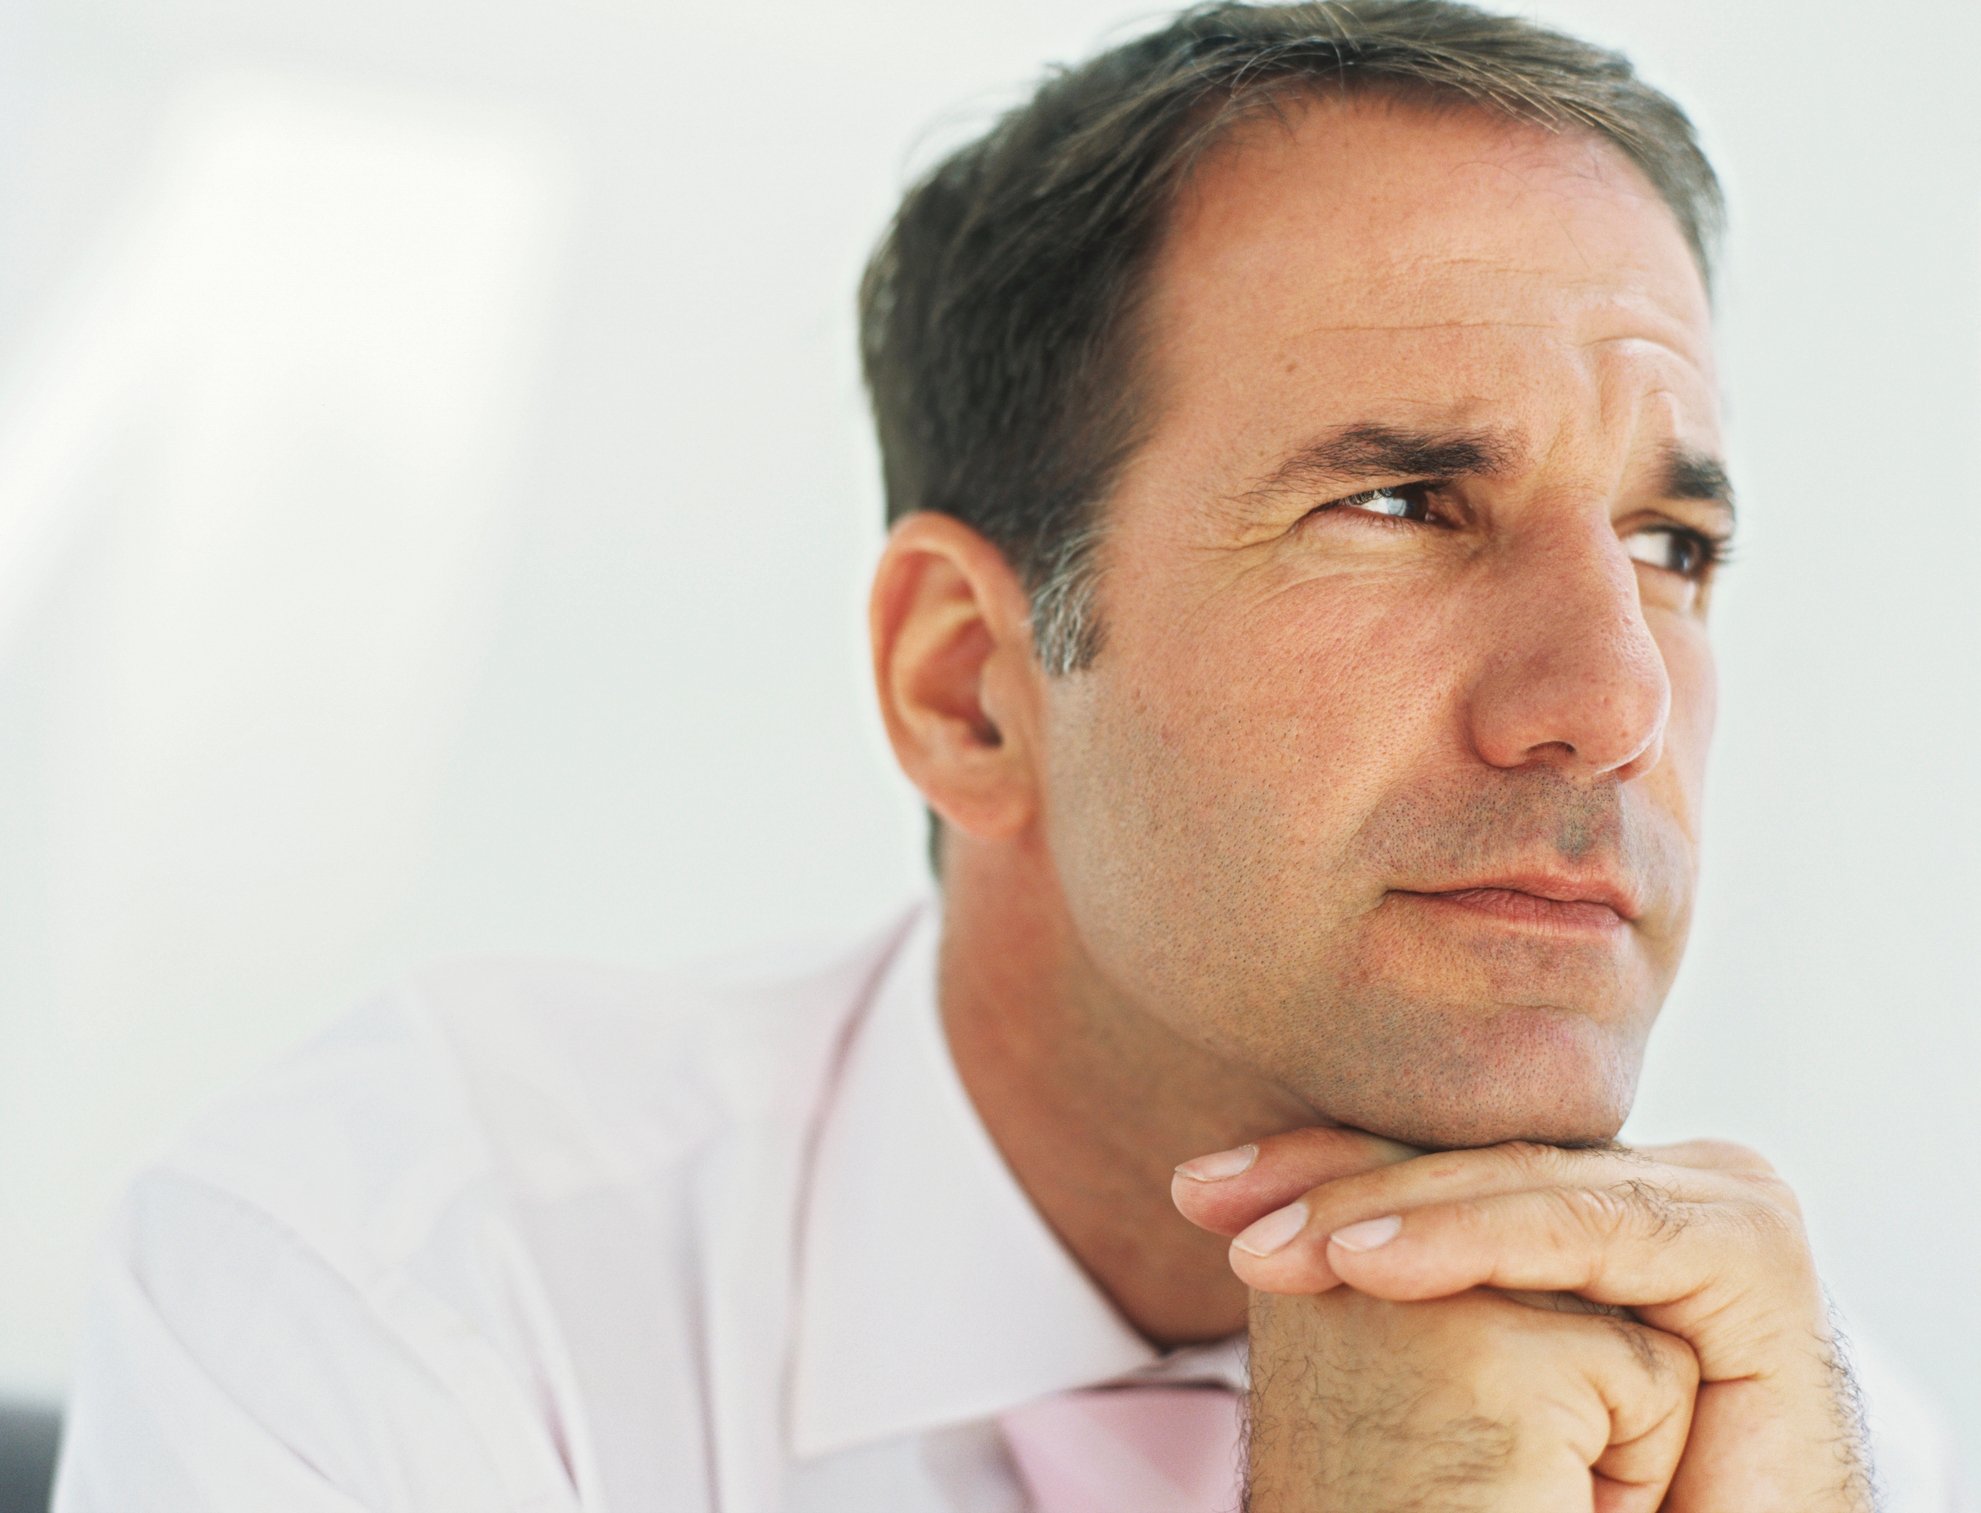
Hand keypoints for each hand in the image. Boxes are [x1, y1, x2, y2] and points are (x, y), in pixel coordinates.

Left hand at [1172, 1130, 1875, 1511]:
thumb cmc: (1593, 1506)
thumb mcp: (1471, 1375)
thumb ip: (1414, 1287)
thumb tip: (1267, 1229)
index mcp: (1584, 1204)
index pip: (1439, 1162)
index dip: (1318, 1168)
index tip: (1200, 1190)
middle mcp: (1648, 1187)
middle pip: (1469, 1161)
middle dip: (1326, 1178)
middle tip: (1207, 1195)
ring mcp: (1706, 1202)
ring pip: (1515, 1183)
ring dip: (1378, 1209)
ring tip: (1271, 1248)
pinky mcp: (1750, 1247)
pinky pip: (1587, 1225)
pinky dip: (1473, 1241)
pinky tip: (1367, 1267)